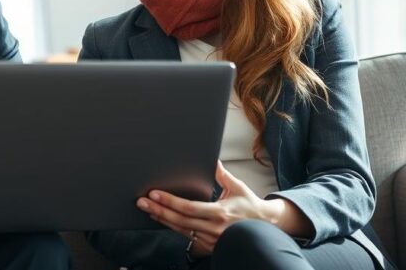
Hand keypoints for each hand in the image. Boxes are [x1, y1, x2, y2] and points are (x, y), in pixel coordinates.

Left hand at [137, 162, 267, 258]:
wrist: (263, 226)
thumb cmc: (250, 206)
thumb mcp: (237, 187)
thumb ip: (222, 174)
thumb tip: (212, 159)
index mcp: (220, 212)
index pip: (189, 207)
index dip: (170, 201)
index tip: (155, 194)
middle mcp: (214, 227)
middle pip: (180, 220)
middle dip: (159, 210)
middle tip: (142, 201)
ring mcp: (211, 239)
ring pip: (180, 230)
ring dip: (162, 219)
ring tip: (147, 208)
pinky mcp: (209, 245)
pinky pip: (186, 236)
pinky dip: (172, 227)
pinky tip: (162, 218)